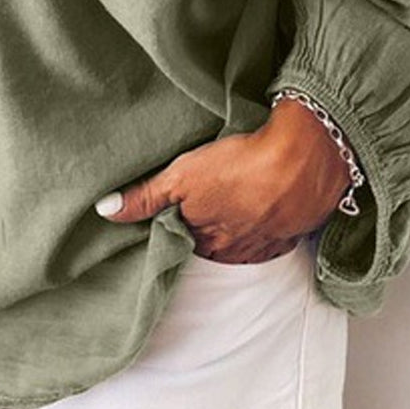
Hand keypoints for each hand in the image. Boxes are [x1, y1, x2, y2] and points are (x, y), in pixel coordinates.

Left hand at [94, 98, 351, 262]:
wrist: (303, 158)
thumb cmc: (238, 166)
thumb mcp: (181, 177)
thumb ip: (144, 197)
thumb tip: (105, 211)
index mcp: (206, 242)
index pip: (181, 239)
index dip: (174, 222)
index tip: (171, 208)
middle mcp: (237, 250)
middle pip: (211, 242)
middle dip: (204, 225)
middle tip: (202, 199)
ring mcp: (269, 241)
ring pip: (242, 237)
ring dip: (236, 222)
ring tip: (231, 198)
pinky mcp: (296, 228)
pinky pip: (273, 232)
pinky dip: (265, 218)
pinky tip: (263, 200)